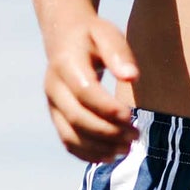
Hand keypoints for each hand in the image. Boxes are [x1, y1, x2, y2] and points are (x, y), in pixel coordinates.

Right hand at [44, 16, 139, 162]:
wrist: (65, 38)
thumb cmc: (92, 36)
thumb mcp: (107, 34)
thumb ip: (119, 53)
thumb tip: (132, 77)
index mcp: (66, 64)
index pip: (84, 92)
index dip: (107, 108)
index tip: (131, 116)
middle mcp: (54, 87)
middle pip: (77, 118)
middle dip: (108, 132)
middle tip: (136, 135)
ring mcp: (53, 105)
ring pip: (70, 136)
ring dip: (100, 148)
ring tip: (128, 149)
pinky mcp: (57, 117)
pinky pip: (68, 142)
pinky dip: (88, 154)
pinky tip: (112, 156)